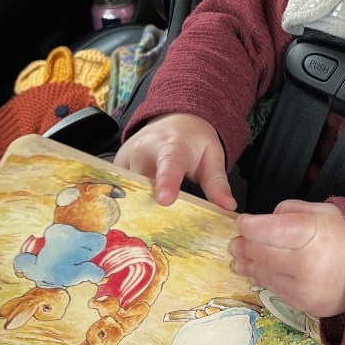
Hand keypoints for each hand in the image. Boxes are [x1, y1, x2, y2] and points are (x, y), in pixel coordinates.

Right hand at [114, 113, 236, 209]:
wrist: (174, 118)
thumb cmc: (193, 139)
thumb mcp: (212, 156)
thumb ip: (217, 182)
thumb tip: (227, 206)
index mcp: (172, 145)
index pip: (169, 165)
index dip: (166, 183)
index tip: (165, 200)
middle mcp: (144, 149)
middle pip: (145, 186)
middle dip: (154, 207)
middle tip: (167, 226)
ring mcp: (127, 157)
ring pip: (130, 191)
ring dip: (142, 206)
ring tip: (154, 218)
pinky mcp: (117, 165)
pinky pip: (122, 189)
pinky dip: (132, 201)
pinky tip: (142, 207)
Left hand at [230, 199, 344, 317]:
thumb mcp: (323, 211)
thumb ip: (290, 212)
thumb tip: (263, 221)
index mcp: (313, 234)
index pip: (269, 230)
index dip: (250, 226)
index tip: (242, 223)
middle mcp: (307, 264)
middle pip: (262, 254)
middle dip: (244, 247)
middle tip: (235, 243)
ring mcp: (305, 289)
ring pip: (265, 275)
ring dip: (249, 266)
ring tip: (239, 259)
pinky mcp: (305, 306)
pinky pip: (276, 291)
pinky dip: (266, 279)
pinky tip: (258, 272)